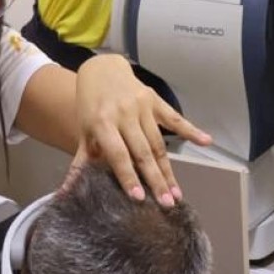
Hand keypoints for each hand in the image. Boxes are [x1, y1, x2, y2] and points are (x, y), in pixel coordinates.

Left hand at [71, 54, 210, 205]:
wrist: (102, 69)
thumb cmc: (91, 106)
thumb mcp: (83, 131)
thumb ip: (81, 162)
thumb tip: (67, 191)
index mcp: (102, 123)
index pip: (118, 154)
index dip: (128, 176)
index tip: (139, 198)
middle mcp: (123, 114)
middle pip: (142, 152)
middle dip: (155, 180)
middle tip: (167, 203)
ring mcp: (141, 106)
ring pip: (158, 143)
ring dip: (168, 169)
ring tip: (176, 192)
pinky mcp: (155, 100)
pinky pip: (174, 118)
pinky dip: (191, 130)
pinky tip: (206, 140)